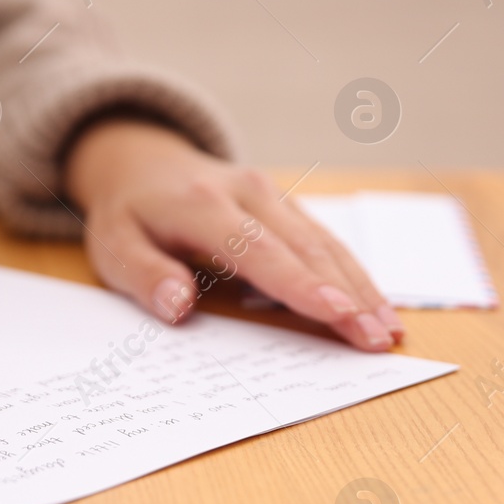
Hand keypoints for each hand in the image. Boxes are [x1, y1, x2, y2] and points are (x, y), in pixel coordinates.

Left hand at [64, 119, 404, 350]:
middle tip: (377, 340)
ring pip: (327, 244)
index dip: (299, 284)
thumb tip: (179, 306)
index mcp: (204, 203)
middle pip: (307, 248)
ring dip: (363, 288)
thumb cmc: (130, 215)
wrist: (144, 163)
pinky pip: (327, 243)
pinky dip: (356, 276)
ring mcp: (275, 196)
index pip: (259, 249)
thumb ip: (146, 276)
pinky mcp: (289, 208)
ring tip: (389, 332)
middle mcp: (249, 192)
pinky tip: (378, 307)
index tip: (337, 312)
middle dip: (348, 295)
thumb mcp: (114, 247)